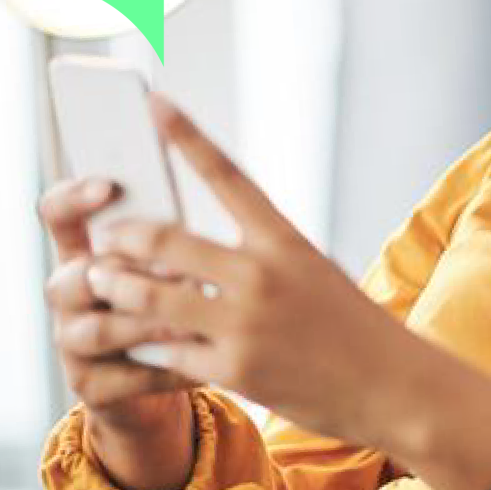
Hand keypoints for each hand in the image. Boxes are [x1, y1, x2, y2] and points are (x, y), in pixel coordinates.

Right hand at [37, 178, 196, 432]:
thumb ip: (174, 239)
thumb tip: (200, 214)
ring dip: (150, 324)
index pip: (57, 212)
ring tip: (195, 323)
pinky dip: (167, 369)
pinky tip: (204, 366)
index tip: (110, 186)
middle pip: (77, 274)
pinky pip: (124, 375)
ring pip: (101, 328)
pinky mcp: (88, 385)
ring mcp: (71, 340)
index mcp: (84, 250)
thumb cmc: (177, 304)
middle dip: (128, 273)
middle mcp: (68, 292)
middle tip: (177, 271)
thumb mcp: (176, 264)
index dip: (74, 197)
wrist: (170, 375)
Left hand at [84, 94, 432, 447]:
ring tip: (100, 284)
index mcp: (284, 240)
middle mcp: (261, 275)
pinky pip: (167, 352)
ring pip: (151, 296)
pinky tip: (131, 341)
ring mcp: (245, 324)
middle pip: (166, 239)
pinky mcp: (234, 371)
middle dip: (121, 238)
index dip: (187, 136)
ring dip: (116, 288)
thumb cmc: (352, 327)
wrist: (391, 386)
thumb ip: (260, 257)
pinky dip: (144, 343)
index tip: (155, 103)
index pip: (227, 175)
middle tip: (103, 240)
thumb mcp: (314, 272)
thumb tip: (193, 256)